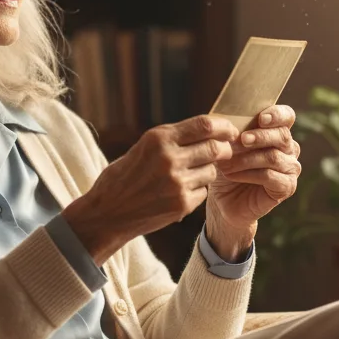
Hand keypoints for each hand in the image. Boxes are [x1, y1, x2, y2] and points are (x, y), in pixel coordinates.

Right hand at [63, 115, 239, 263]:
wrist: (107, 213)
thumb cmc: (124, 176)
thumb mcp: (143, 147)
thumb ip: (172, 139)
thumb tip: (208, 128)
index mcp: (158, 139)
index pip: (204, 125)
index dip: (223, 126)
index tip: (230, 130)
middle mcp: (169, 159)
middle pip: (215, 148)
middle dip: (224, 149)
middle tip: (224, 151)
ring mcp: (177, 183)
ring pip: (212, 171)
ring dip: (209, 170)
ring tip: (192, 173)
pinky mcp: (181, 204)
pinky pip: (203, 191)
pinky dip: (197, 189)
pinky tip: (180, 191)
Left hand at [206, 105, 300, 259]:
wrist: (224, 200)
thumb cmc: (227, 167)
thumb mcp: (227, 146)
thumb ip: (233, 130)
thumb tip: (228, 119)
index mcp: (277, 132)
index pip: (287, 116)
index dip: (277, 115)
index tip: (260, 118)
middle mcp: (289, 148)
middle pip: (282, 136)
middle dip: (260, 136)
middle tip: (241, 140)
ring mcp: (291, 168)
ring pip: (274, 157)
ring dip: (247, 159)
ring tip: (226, 163)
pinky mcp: (287, 187)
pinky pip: (270, 176)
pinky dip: (249, 174)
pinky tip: (233, 175)